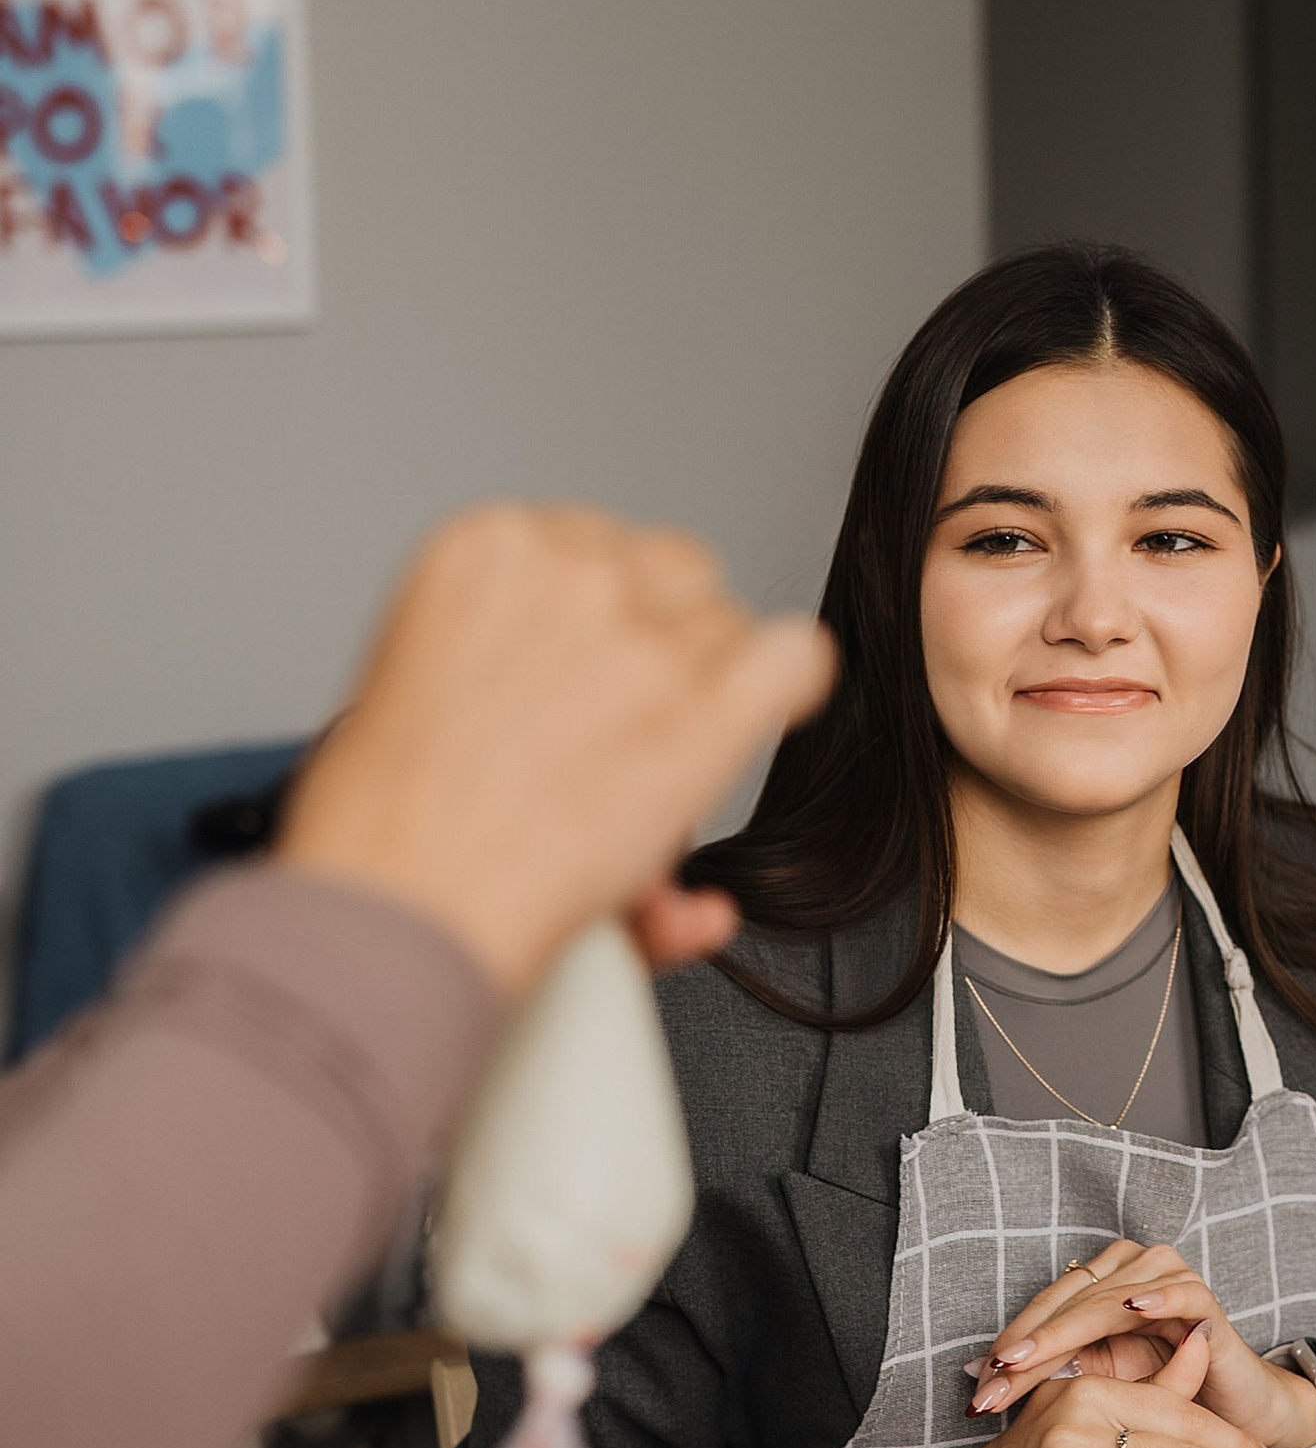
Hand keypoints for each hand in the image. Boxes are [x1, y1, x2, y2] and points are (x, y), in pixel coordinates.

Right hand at [279, 505, 833, 996]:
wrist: (401, 904)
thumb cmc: (387, 822)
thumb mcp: (407, 678)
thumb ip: (502, 644)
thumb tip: (565, 680)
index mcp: (490, 547)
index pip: (598, 543)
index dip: (603, 619)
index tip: (581, 669)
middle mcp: (573, 575)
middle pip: (673, 577)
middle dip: (656, 644)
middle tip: (614, 722)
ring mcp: (645, 643)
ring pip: (728, 627)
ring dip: (705, 688)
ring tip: (647, 759)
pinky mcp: (708, 710)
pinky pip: (796, 660)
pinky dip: (785, 695)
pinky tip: (755, 724)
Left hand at [967, 1239, 1315, 1447]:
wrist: (1230, 1420)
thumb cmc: (1160, 1401)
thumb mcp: (1096, 1390)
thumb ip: (1047, 1375)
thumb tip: (976, 1376)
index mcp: (1101, 1284)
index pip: (1046, 1311)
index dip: (1011, 1346)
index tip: (976, 1389)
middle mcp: (1130, 1271)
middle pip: (1067, 1307)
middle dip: (1026, 1348)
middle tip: (990, 1383)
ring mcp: (1168, 1279)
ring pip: (1106, 1301)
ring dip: (1065, 1332)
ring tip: (1026, 1359)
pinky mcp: (1205, 1299)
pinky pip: (1179, 1294)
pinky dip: (1157, 1298)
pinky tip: (1130, 1308)